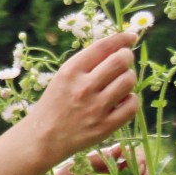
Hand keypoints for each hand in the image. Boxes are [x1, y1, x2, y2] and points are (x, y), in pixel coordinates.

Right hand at [25, 33, 139, 163]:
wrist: (43, 138)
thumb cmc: (56, 103)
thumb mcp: (63, 77)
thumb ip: (87, 62)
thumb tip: (118, 46)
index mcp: (71, 71)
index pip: (103, 46)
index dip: (121, 38)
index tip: (131, 36)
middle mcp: (83, 87)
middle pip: (120, 60)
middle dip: (127, 57)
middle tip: (125, 61)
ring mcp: (95, 108)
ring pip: (128, 81)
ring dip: (129, 78)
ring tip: (121, 83)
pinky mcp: (105, 126)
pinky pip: (132, 105)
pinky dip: (131, 100)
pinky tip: (122, 101)